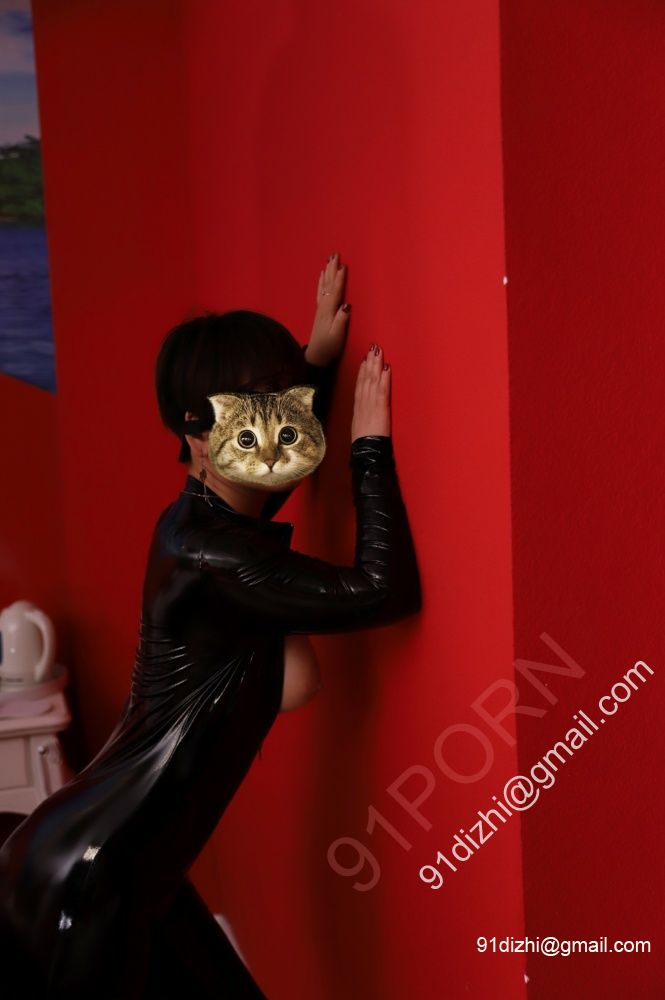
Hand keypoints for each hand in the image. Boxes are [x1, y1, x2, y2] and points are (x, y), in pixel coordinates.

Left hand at [304, 251, 349, 366]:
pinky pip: (320, 291)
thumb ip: (342, 320)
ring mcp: (320, 308)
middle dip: (331, 269)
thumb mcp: (337, 335)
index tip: (343, 265)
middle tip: (334, 254)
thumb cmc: (329, 347)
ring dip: (327, 272)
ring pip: (324, 285)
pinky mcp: (320, 311)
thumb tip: (347, 305)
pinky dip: (321, 281)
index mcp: (329, 311)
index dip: (339, 278)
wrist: (316, 356)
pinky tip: (322, 276)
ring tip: (329, 260)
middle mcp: (323, 307)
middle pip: (328, 284)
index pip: (335, 291)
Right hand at [351, 343, 390, 441]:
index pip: (359, 385)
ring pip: (372, 380)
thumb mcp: (359, 427)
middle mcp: (363, 402)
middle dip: (369, 362)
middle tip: (373, 347)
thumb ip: (363, 416)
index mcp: (358, 407)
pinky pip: (382, 390)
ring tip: (378, 351)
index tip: (364, 359)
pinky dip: (384, 378)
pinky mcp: (380, 408)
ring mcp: (371, 404)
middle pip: (365, 378)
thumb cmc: (364, 443)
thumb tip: (365, 411)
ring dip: (376, 365)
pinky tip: (386, 368)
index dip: (362, 371)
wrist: (366, 451)